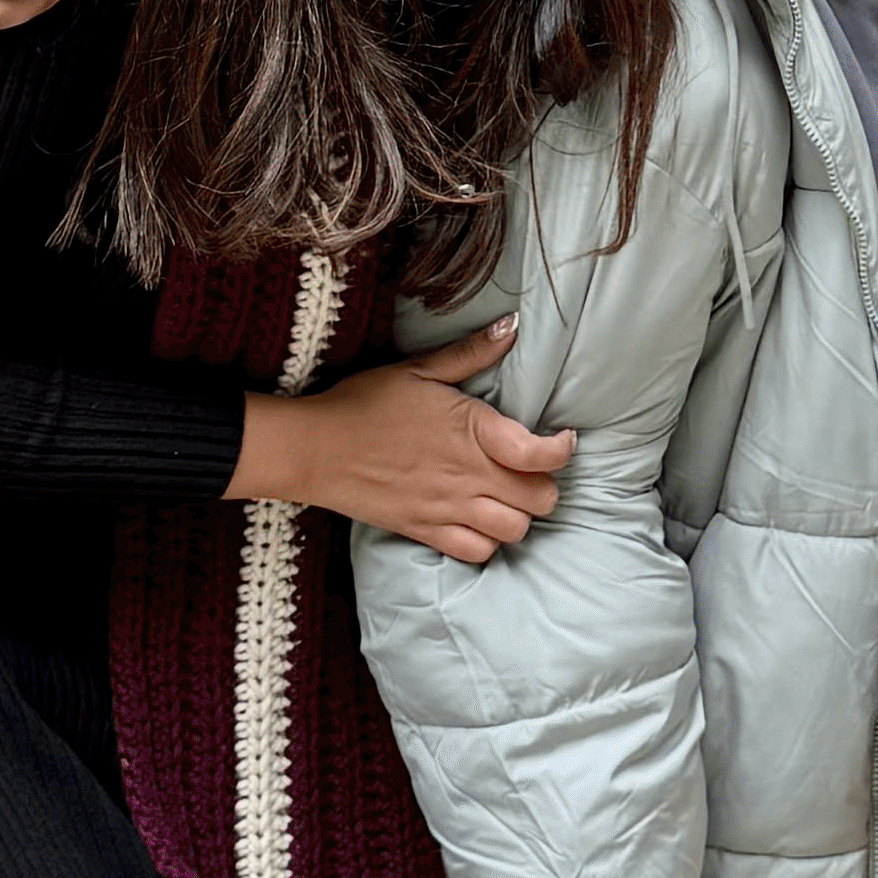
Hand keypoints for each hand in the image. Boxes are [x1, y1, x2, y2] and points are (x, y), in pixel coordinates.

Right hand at [231, 323, 574, 561]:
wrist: (315, 447)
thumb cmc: (364, 402)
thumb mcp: (418, 369)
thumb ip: (470, 353)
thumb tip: (512, 324)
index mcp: (472, 430)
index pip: (541, 454)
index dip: (562, 449)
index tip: (561, 440)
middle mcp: (468, 474)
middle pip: (539, 498)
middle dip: (544, 485)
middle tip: (530, 470)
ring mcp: (448, 507)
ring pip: (514, 530)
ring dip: (518, 515)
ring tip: (506, 497)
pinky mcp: (426, 531)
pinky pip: (477, 553)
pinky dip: (487, 542)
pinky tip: (479, 522)